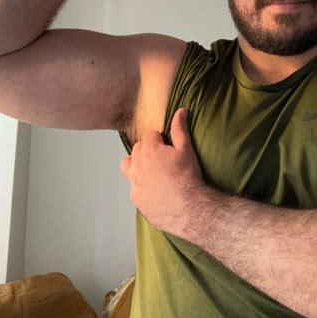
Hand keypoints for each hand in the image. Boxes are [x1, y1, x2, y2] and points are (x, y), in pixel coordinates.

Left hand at [120, 108, 204, 233]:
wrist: (188, 207)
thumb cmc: (188, 176)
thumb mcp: (186, 149)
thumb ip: (180, 128)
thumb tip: (180, 110)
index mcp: (148, 149)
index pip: (150, 136)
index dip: (161, 140)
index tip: (169, 148)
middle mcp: (136, 164)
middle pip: (137, 149)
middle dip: (148, 150)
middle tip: (164, 159)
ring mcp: (134, 182)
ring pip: (128, 166)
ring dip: (137, 165)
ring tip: (152, 171)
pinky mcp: (136, 198)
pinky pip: (134, 187)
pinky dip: (142, 185)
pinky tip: (156, 190)